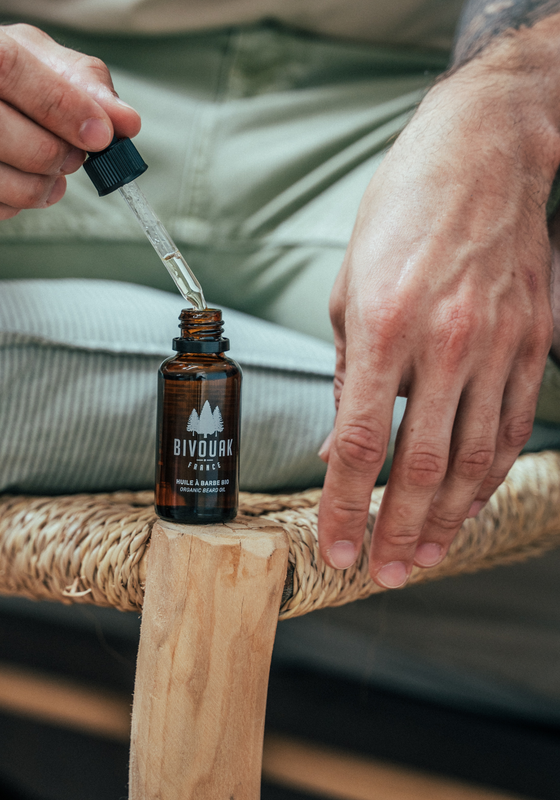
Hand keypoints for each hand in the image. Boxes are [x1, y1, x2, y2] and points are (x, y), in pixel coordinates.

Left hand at [317, 69, 557, 587]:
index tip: (337, 547)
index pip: (362, 444)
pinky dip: (488, 474)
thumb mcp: (348, 293)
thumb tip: (341, 445)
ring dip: (447, 517)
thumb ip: (347, 378)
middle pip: (421, 466)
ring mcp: (499, 344)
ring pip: (474, 457)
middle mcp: (446, 344)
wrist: (483, 156)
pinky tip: (468, 504)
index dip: (346, 507)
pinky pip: (513, 425)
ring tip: (426, 556)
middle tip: (385, 573)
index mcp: (385, 329)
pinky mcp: (535, 341)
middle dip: (399, 530)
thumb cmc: (400, 219)